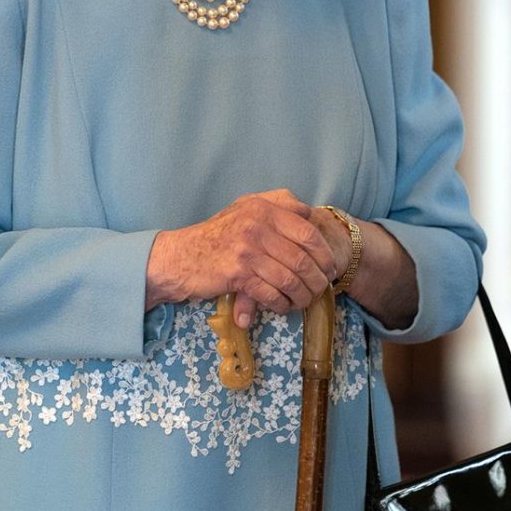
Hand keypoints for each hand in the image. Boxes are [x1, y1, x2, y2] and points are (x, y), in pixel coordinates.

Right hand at [146, 190, 337, 326]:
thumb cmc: (218, 234)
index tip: (329, 267)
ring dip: (302, 295)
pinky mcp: (238, 273)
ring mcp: (247, 249)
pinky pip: (271, 294)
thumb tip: (308, 212)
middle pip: (302, 258)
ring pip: (290, 279)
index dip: (324, 253)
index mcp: (263, 208)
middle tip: (320, 290)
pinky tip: (281, 306)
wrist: (181, 256)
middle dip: (317, 279)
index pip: (308, 231)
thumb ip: (277, 203)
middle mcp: (257, 225)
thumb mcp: (245, 208)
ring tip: (303, 301)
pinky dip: (281, 304)